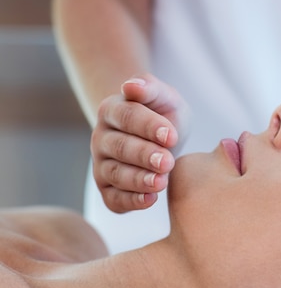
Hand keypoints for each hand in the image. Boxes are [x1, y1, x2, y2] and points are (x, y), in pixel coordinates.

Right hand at [91, 73, 190, 212]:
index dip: (149, 127)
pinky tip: (150, 199)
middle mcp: (101, 138)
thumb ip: (150, 87)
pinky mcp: (108, 189)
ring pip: (116, 174)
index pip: (127, 117)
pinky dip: (131, 201)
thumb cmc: (163, 113)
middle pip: (121, 148)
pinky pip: (114, 199)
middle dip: (145, 156)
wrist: (161, 137)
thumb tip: (131, 86)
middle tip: (167, 162)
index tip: (172, 136)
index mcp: (111, 110)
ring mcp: (102, 165)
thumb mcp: (164, 96)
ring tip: (161, 182)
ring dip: (138, 180)